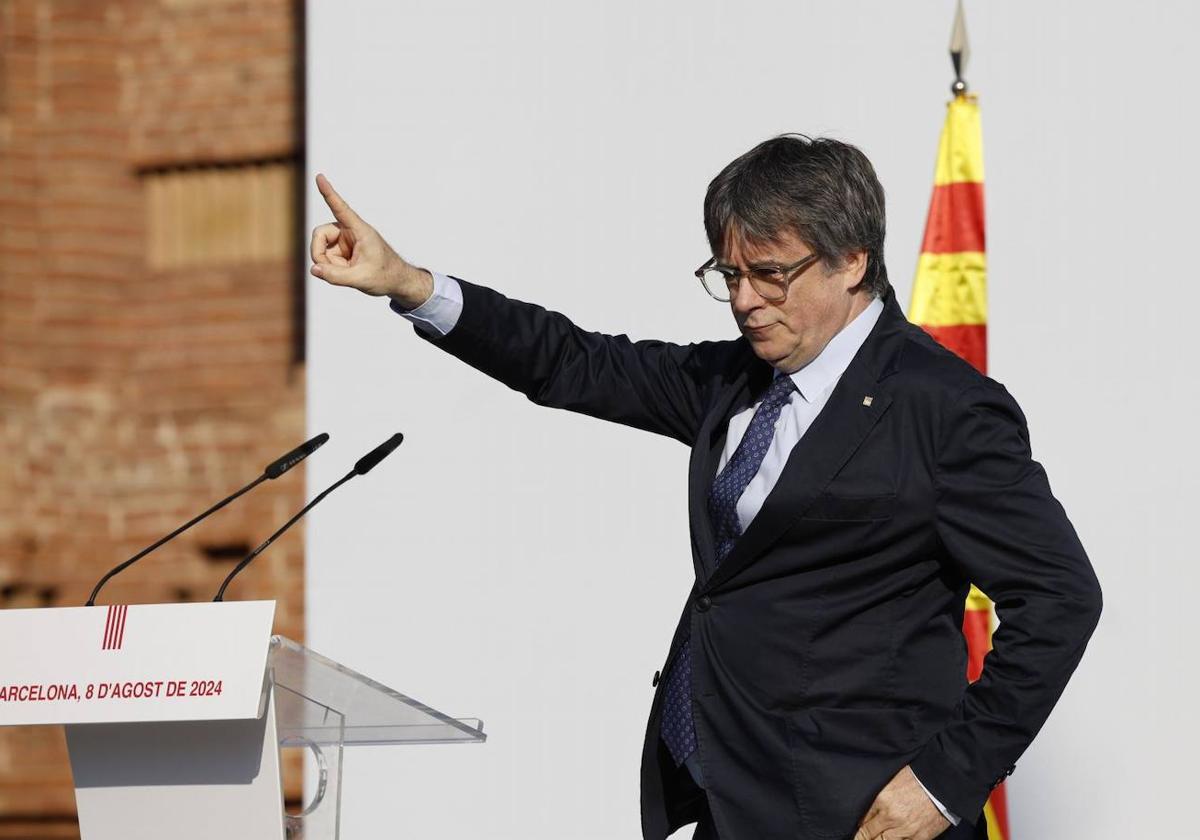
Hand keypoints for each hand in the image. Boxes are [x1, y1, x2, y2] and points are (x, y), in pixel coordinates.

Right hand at [309, 173, 432, 307]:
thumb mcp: (361, 279)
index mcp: (360, 231)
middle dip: (318, 253)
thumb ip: (336, 276)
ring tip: (345, 274)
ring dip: (326, 263)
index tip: (319, 176)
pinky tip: (345, 273)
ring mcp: (344, 240)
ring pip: (321, 247)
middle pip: (320, 234)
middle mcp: (350, 231)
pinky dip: (330, 267)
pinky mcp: (341, 250)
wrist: (396, 281)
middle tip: (324, 271)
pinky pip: (325, 257)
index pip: (341, 209)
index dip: (329, 193)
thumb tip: (313, 269)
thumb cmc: (385, 276)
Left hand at [854, 765, 950, 839]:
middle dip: (863, 838)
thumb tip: (868, 812)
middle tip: (859, 839)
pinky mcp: (920, 837)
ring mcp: (906, 829)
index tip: (858, 831)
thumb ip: (879, 798)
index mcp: (882, 800)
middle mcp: (891, 816)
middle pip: (870, 835)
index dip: (859, 827)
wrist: (943, 782)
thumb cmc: (918, 778)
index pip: (863, 820)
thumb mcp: (892, 781)